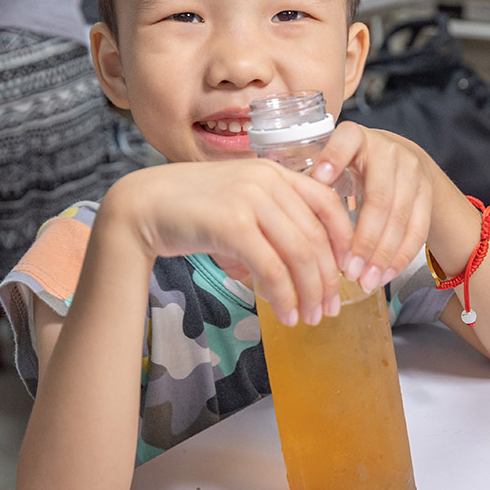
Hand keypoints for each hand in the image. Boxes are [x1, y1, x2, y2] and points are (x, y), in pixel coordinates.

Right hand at [104, 160, 354, 325]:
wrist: (142, 206)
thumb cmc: (192, 210)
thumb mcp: (240, 203)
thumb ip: (273, 218)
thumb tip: (306, 260)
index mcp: (275, 172)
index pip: (328, 204)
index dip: (345, 241)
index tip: (347, 272)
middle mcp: (267, 180)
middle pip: (316, 236)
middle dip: (328, 278)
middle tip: (330, 308)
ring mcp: (250, 200)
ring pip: (299, 255)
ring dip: (309, 293)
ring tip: (310, 318)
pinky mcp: (232, 224)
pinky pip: (271, 268)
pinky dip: (284, 296)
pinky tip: (286, 314)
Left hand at [310, 122, 436, 293]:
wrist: (402, 158)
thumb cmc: (354, 165)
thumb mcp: (333, 163)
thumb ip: (317, 182)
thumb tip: (292, 216)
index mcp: (356, 138)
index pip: (346, 140)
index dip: (333, 159)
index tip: (318, 179)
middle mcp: (388, 151)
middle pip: (378, 198)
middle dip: (364, 240)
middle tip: (347, 270)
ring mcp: (412, 172)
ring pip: (400, 218)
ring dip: (382, 255)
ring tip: (365, 281)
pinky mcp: (427, 193)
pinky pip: (418, 230)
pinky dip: (401, 256)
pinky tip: (385, 275)